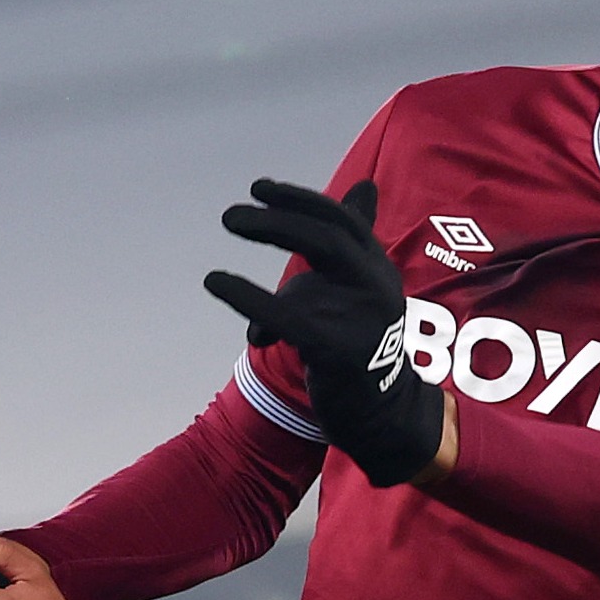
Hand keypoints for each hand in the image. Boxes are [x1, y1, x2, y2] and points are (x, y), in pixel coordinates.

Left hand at [202, 177, 446, 486]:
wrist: (382, 413)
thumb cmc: (360, 344)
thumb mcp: (359, 287)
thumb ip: (350, 243)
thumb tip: (365, 187)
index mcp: (378, 267)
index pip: (341, 220)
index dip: (298, 199)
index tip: (259, 188)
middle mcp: (376, 287)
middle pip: (325, 239)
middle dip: (274, 223)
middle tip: (231, 218)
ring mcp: (361, 319)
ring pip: (302, 286)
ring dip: (263, 296)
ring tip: (226, 293)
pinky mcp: (338, 350)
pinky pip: (285, 317)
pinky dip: (247, 298)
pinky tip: (217, 282)